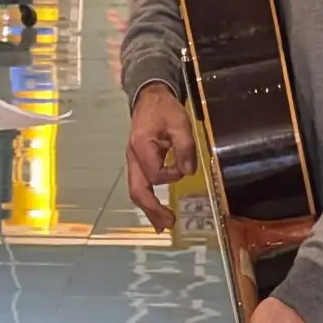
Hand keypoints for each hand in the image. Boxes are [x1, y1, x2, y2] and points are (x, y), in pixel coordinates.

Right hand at [125, 84, 195, 231]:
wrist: (149, 98)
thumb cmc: (164, 109)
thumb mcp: (179, 123)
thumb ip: (185, 147)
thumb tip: (189, 172)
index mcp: (141, 148)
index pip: (156, 174)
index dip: (173, 174)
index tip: (185, 166)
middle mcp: (133, 158)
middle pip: (137, 191)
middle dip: (152, 210)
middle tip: (169, 224)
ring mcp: (133, 162)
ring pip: (137, 191)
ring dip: (150, 209)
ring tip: (163, 225)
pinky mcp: (139, 163)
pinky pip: (140, 185)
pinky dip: (148, 200)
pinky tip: (157, 210)